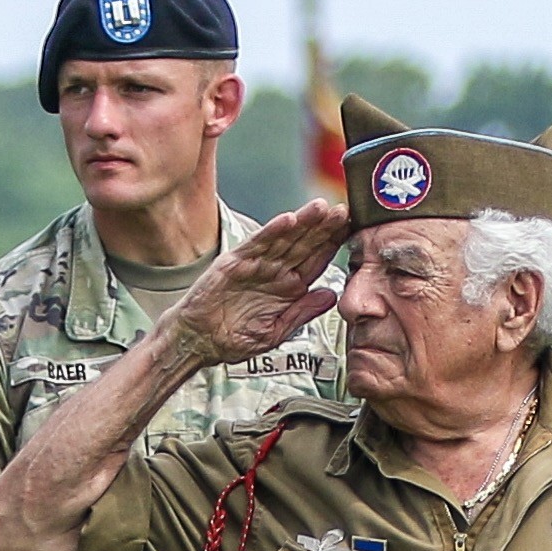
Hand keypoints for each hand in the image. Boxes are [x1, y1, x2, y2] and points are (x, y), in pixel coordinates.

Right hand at [169, 194, 348, 360]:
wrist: (197, 342)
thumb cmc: (233, 339)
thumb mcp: (276, 332)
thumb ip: (302, 312)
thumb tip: (331, 294)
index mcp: (288, 288)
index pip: (316, 261)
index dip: (334, 245)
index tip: (353, 230)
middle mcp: (274, 272)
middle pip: (304, 244)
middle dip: (324, 228)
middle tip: (344, 210)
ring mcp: (255, 265)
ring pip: (283, 239)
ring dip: (302, 223)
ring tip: (321, 208)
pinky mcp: (234, 263)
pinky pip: (256, 245)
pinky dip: (271, 232)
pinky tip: (287, 220)